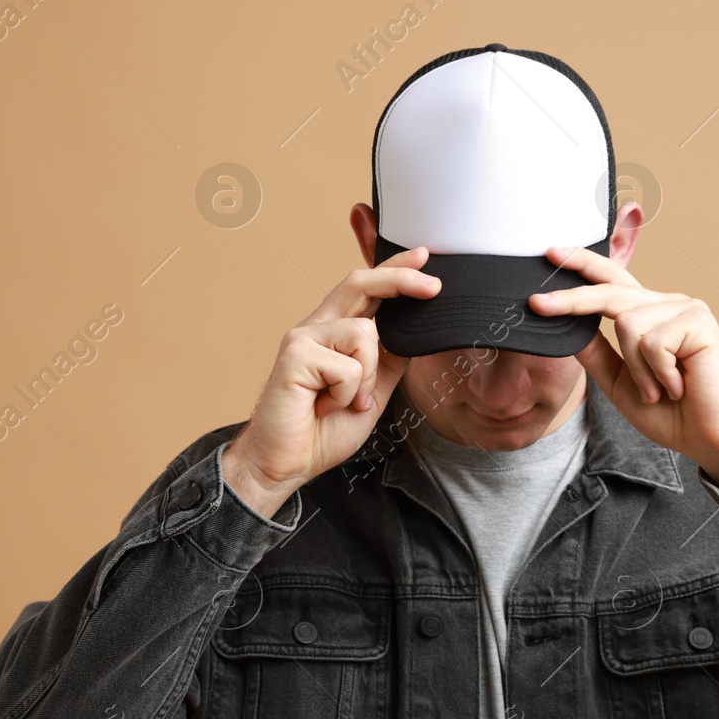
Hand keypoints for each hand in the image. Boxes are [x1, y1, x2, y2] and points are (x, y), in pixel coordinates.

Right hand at [222, 246, 439, 516]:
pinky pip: (347, 365)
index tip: (422, 256)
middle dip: (400, 278)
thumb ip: (387, 361)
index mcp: (334, 332)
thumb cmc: (321, 430)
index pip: (366, 289)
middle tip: (432, 287)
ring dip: (367, 378)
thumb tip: (413, 333)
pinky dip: (347, 393)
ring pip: (364, 334)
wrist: (285, 463)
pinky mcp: (294, 355)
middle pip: (360, 283)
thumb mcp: (371, 392)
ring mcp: (303, 338)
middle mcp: (317, 327)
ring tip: (345, 402)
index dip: (394, 269)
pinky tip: (325, 406)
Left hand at [529, 246, 718, 492]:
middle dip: (571, 300)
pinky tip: (678, 385)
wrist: (706, 438)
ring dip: (638, 368)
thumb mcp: (617, 380)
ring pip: (628, 323)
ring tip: (659, 389)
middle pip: (610, 292)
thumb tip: (567, 327)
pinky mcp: (699, 321)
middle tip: (537, 304)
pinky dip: (657, 372)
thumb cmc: (668, 412)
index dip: (582, 264)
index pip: (612, 281)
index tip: (550, 254)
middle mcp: (667, 304)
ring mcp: (685, 309)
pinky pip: (652, 341)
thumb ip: (595, 351)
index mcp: (648, 314)